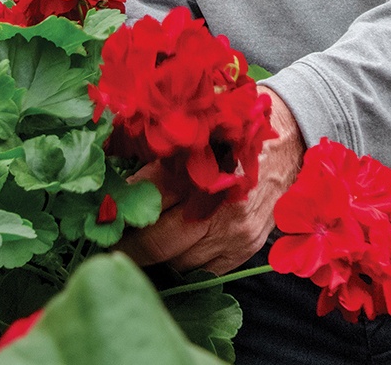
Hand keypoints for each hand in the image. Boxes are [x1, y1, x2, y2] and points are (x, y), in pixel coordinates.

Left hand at [116, 89, 303, 274]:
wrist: (293, 134)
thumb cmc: (238, 121)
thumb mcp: (197, 119)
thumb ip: (155, 141)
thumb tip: (105, 153)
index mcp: (202, 168)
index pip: (145, 198)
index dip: (118, 209)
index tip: (98, 214)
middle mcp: (219, 207)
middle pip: (157, 241)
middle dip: (128, 243)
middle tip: (106, 241)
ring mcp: (235, 232)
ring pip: (178, 261)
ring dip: (157, 254)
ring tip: (137, 243)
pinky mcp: (247, 247)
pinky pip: (204, 271)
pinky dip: (185, 262)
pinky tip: (175, 247)